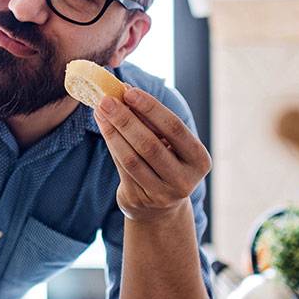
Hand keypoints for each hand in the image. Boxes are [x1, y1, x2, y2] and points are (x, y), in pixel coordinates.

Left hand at [93, 87, 210, 222]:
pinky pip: (121, 168)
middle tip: (106, 100)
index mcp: (199, 159)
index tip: (129, 91)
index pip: (174, 128)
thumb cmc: (166, 161)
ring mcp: (162, 194)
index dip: (151, 109)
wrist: (160, 206)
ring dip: (113, 131)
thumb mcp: (168, 142)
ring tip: (100, 111)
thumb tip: (124, 91)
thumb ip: (151, 121)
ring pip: (132, 159)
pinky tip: (103, 126)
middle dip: (125, 119)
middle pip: (149, 145)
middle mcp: (184, 180)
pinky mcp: (140, 199)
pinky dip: (111, 144)